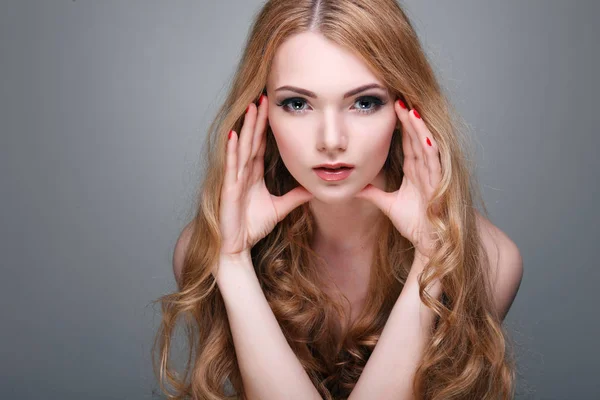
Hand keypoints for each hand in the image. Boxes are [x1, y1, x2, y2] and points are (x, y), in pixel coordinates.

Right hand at [219, 94, 313, 256]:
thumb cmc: (252, 225)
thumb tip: (314, 188)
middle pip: (252, 140)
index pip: (260, 145)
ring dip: (246, 128)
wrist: (236, 246)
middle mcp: (242, 172)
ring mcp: (234, 179)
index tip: (271, 108)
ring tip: (251, 108)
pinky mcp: (228, 189)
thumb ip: (296, 196)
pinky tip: (234, 135)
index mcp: (252, 174)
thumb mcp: (280, 208)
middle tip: (263, 97)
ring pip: (242, 148)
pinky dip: (232, 151)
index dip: (265, 126)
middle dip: (257, 119)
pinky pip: (231, 166)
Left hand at [355, 100, 442, 260]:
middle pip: (415, 138)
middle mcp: (426, 169)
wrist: (431, 245)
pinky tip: (423, 136)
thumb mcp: (388, 205)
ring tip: (408, 109)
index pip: (407, 142)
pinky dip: (429, 149)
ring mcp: (433, 175)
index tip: (392, 106)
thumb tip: (356, 187)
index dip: (400, 125)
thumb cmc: (416, 225)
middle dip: (408, 118)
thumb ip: (373, 194)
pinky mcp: (438, 185)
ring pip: (425, 145)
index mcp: (416, 171)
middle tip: (398, 97)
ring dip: (417, 128)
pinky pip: (434, 164)